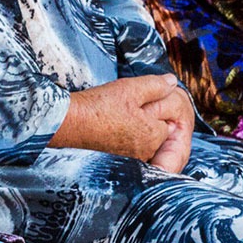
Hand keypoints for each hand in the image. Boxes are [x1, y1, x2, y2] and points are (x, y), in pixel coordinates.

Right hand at [51, 74, 190, 166]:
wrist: (70, 123)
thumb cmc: (100, 106)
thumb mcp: (131, 88)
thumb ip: (156, 85)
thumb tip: (172, 83)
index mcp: (153, 134)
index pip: (169, 119)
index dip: (157, 105)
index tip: (140, 99)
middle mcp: (145, 150)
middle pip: (157, 132)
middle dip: (149, 119)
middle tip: (128, 105)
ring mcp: (130, 157)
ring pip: (143, 139)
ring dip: (137, 128)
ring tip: (118, 114)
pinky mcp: (116, 159)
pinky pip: (129, 146)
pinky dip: (124, 137)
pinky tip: (111, 126)